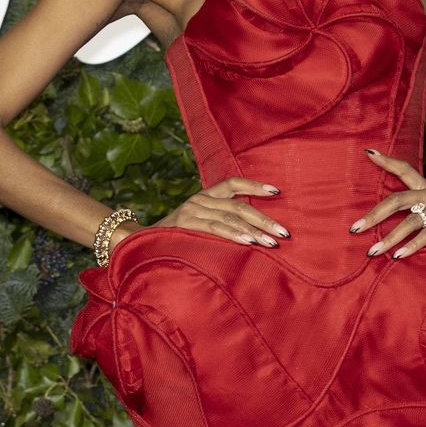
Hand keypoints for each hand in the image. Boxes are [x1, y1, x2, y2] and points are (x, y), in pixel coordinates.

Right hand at [153, 177, 288, 247]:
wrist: (141, 243)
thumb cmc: (177, 239)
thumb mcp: (200, 226)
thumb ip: (222, 224)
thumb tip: (255, 233)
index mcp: (205, 196)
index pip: (234, 183)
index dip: (255, 185)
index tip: (276, 191)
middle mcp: (200, 200)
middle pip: (239, 205)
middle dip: (265, 219)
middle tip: (284, 232)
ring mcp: (192, 210)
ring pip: (231, 217)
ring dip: (255, 231)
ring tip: (272, 242)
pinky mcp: (186, 224)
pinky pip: (216, 228)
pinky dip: (235, 235)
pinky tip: (250, 242)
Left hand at [349, 150, 425, 259]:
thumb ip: (414, 222)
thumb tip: (383, 234)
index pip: (405, 170)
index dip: (387, 161)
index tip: (369, 152)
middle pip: (398, 199)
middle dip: (374, 215)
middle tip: (355, 229)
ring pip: (410, 220)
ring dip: (390, 238)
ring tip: (374, 251)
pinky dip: (413, 245)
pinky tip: (399, 255)